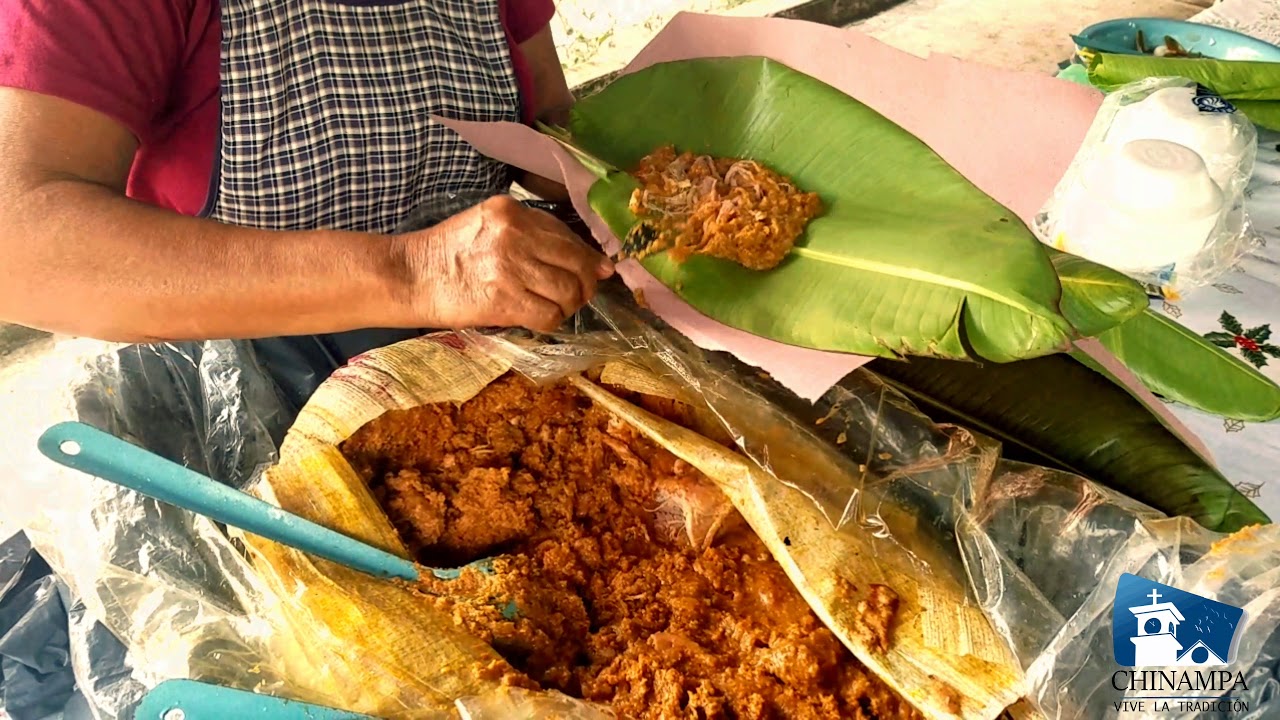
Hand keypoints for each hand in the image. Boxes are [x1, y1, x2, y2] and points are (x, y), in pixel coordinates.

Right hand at [402, 195, 613, 331]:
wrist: (409, 275)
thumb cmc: (447, 252)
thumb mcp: (486, 224)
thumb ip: (533, 234)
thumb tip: (595, 262)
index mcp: (511, 211)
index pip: (566, 235)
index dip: (587, 256)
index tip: (597, 270)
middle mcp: (515, 234)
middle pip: (576, 263)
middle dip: (586, 284)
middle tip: (578, 294)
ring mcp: (510, 268)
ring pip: (568, 291)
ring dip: (569, 305)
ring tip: (556, 307)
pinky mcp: (504, 300)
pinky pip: (549, 316)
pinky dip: (552, 322)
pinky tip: (540, 319)